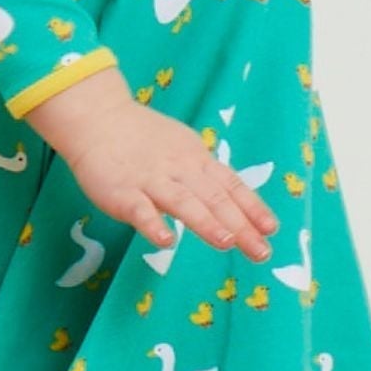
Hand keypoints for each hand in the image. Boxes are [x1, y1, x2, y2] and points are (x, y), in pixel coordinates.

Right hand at [25, 66, 279, 260]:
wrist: (98, 118)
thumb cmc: (143, 139)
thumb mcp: (182, 149)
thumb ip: (204, 175)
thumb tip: (234, 201)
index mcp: (196, 160)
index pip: (231, 185)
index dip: (252, 207)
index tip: (272, 229)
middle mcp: (180, 170)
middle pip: (215, 198)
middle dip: (241, 225)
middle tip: (261, 252)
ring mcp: (151, 180)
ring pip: (183, 202)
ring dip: (206, 222)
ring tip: (226, 242)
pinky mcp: (123, 192)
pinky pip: (140, 210)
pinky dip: (153, 225)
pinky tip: (166, 241)